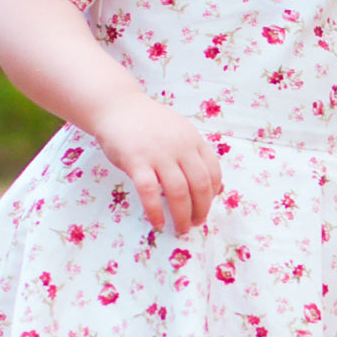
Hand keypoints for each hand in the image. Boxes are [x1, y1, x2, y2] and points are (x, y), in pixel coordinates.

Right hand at [89, 90, 222, 234]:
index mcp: (193, 140)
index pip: (213, 171)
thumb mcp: (180, 133)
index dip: (213, 194)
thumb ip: (196, 156)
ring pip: (178, 192)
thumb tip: (218, 188)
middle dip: (201, 210)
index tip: (207, 206)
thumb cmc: (149, 124)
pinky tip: (158, 223)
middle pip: (200, 185)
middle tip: (196, 224)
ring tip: (180, 229)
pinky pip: (150, 192)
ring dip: (182, 215)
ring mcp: (159, 154)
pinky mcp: (137, 162)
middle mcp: (180, 147)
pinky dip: (155, 211)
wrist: (118, 107)